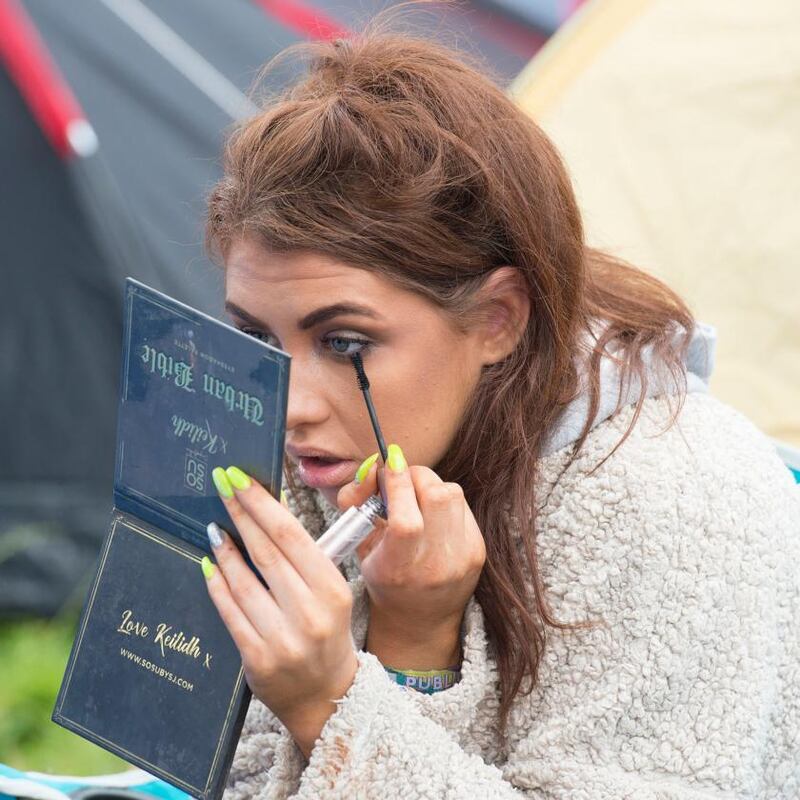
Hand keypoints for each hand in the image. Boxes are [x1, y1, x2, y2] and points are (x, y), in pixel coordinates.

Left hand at [202, 465, 357, 757]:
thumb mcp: (330, 591)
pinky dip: (217, 584)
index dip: (261, 503)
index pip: (291, 534)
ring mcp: (284, 638)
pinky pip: (230, 612)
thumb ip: (303, 557)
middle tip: (221, 484)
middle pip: (266, 551)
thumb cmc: (327, 631)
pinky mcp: (258, 659)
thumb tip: (265, 512)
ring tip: (214, 526)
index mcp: (333, 588)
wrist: (327, 694)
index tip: (239, 478)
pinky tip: (210, 564)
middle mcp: (311, 612)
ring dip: (225, 549)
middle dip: (240, 512)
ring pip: (244, 581)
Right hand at [337, 444, 485, 669]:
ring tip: (416, 497)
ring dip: (430, 485)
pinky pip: (462, 506)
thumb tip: (372, 467)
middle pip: (435, 496)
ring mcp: (462, 558)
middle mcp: (435, 565)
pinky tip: (432, 514)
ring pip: (452, 494)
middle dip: (414, 475)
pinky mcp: (478, 550)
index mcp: (398, 569)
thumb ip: (357, 502)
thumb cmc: (383, 578)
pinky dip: (444, 500)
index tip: (389, 464)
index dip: (397, 484)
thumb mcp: (359, 545)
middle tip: (401, 479)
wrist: (421, 618)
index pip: (406, 520)